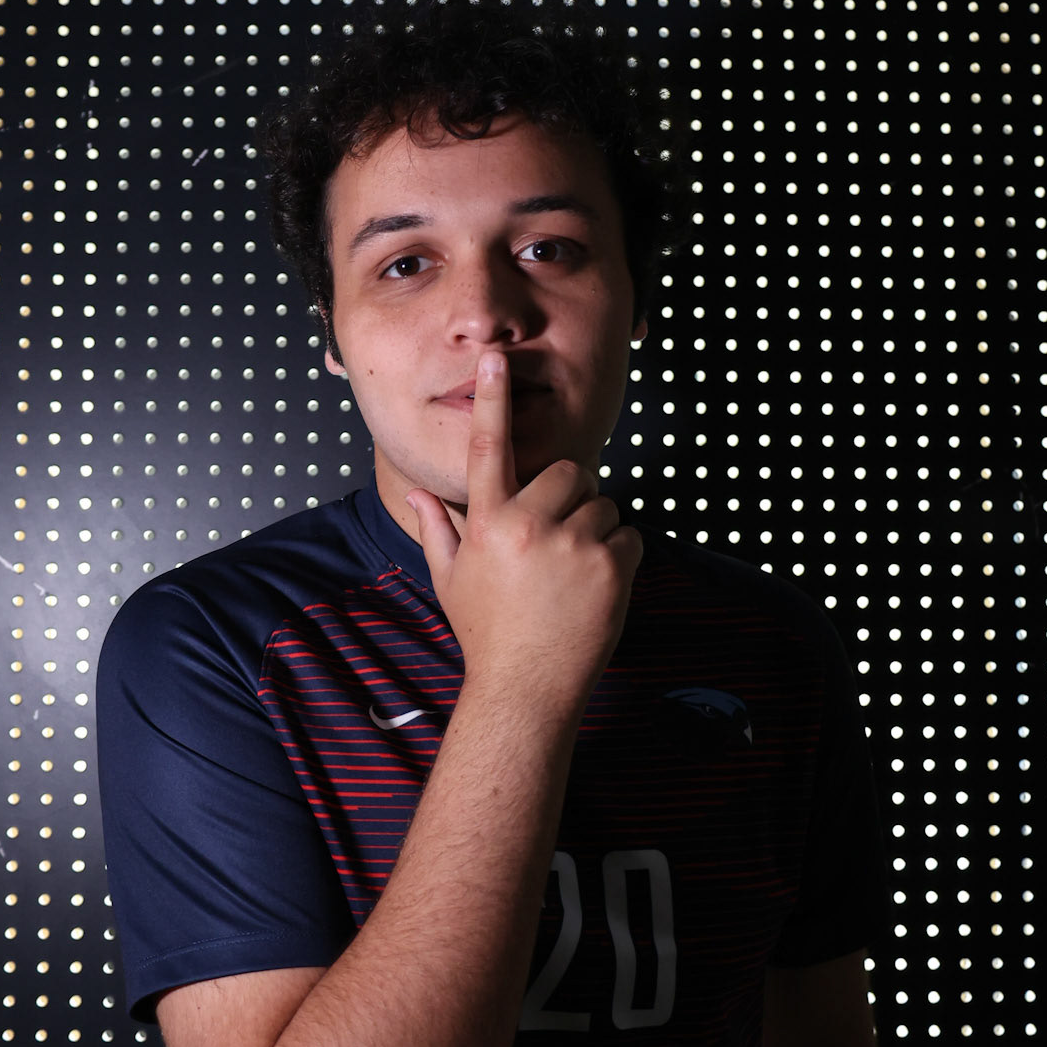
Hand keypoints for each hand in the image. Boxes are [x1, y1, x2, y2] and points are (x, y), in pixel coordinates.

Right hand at [404, 350, 641, 708]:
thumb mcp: (452, 579)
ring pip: (604, 504)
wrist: (526, 689)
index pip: (487, 448)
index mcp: (487, 523)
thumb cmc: (487, 634)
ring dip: (596, 529)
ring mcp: (572, 544)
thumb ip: (438, 529)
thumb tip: (417, 497)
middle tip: (559, 537)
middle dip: (572, 496)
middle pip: (570, 472)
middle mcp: (528, 525)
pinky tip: (595, 588)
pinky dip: (620, 557)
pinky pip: (629, 536)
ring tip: (573, 573)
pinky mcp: (610, 565)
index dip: (490, 400)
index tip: (493, 358)